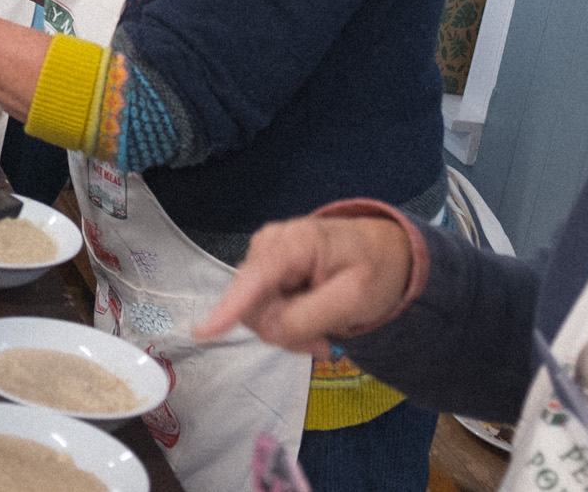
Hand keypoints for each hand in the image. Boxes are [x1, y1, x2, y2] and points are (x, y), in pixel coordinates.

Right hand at [194, 215, 414, 356]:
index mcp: (292, 244)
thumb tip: (271, 331)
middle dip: (285, 332)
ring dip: (289, 332)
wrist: (384, 251)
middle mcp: (267, 246)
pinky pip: (262, 310)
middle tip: (323, 343)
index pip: (254, 280)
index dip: (228, 309)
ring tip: (324, 331)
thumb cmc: (375, 269)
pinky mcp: (264, 272)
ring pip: (256, 314)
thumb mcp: (356, 297)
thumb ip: (311, 316)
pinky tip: (312, 322)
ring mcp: (263, 259)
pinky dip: (287, 324)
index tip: (203, 333)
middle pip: (253, 307)